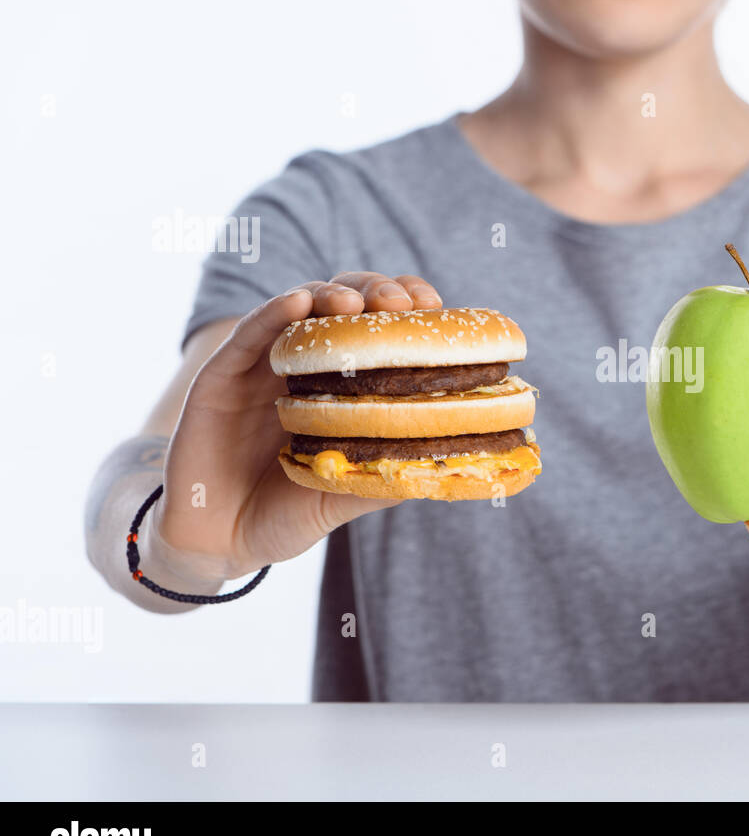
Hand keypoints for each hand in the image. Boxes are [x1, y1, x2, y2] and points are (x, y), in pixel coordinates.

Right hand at [146, 272, 442, 585]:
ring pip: (299, 307)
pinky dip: (273, 312)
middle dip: (376, 292)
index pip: (378, 330)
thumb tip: (442, 466)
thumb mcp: (342, 496)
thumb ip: (382, 478)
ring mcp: (262, 366)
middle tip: (400, 304)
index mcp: (340, 386)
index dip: (406, 310)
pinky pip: (249, 334)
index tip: (433, 308)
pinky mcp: (221, 375)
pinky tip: (298, 302)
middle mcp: (304, 366)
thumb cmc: (284, 515)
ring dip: (331, 295)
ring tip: (355, 304)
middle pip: (344, 305)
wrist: (219, 543)